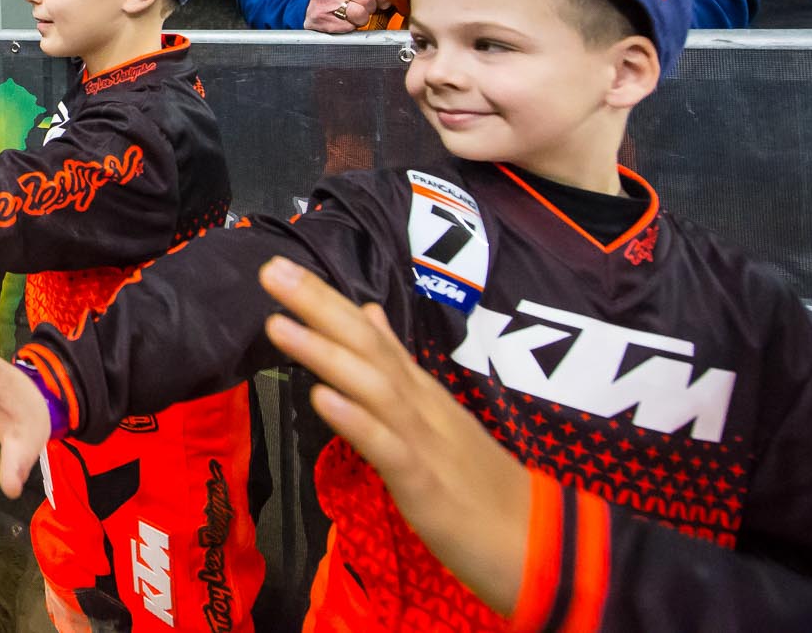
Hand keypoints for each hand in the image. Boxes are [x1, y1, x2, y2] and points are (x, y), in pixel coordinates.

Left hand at [259, 256, 530, 614]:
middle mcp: (420, 405)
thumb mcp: (436, 415)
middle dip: (318, 307)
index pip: (368, 335)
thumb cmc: (480, 484)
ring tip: (278, 324)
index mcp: (419, 391)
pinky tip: (321, 400)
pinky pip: (387, 448)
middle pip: (367, 347)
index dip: (325, 301)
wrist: (540, 542)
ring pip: (373, 388)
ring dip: (324, 353)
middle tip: (271, 270)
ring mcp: (425, 442)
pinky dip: (355, 421)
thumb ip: (398, 364)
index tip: (280, 267)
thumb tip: (367, 313)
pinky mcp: (426, 485)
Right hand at [305, 0, 388, 33]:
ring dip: (360, 20)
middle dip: (369, 9)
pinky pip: (349, 26)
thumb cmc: (338, 2)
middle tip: (359, 10)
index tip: (380, 3)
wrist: (313, 15)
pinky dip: (349, 28)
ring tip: (350, 16)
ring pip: (360, 13)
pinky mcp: (320, 17)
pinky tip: (340, 22)